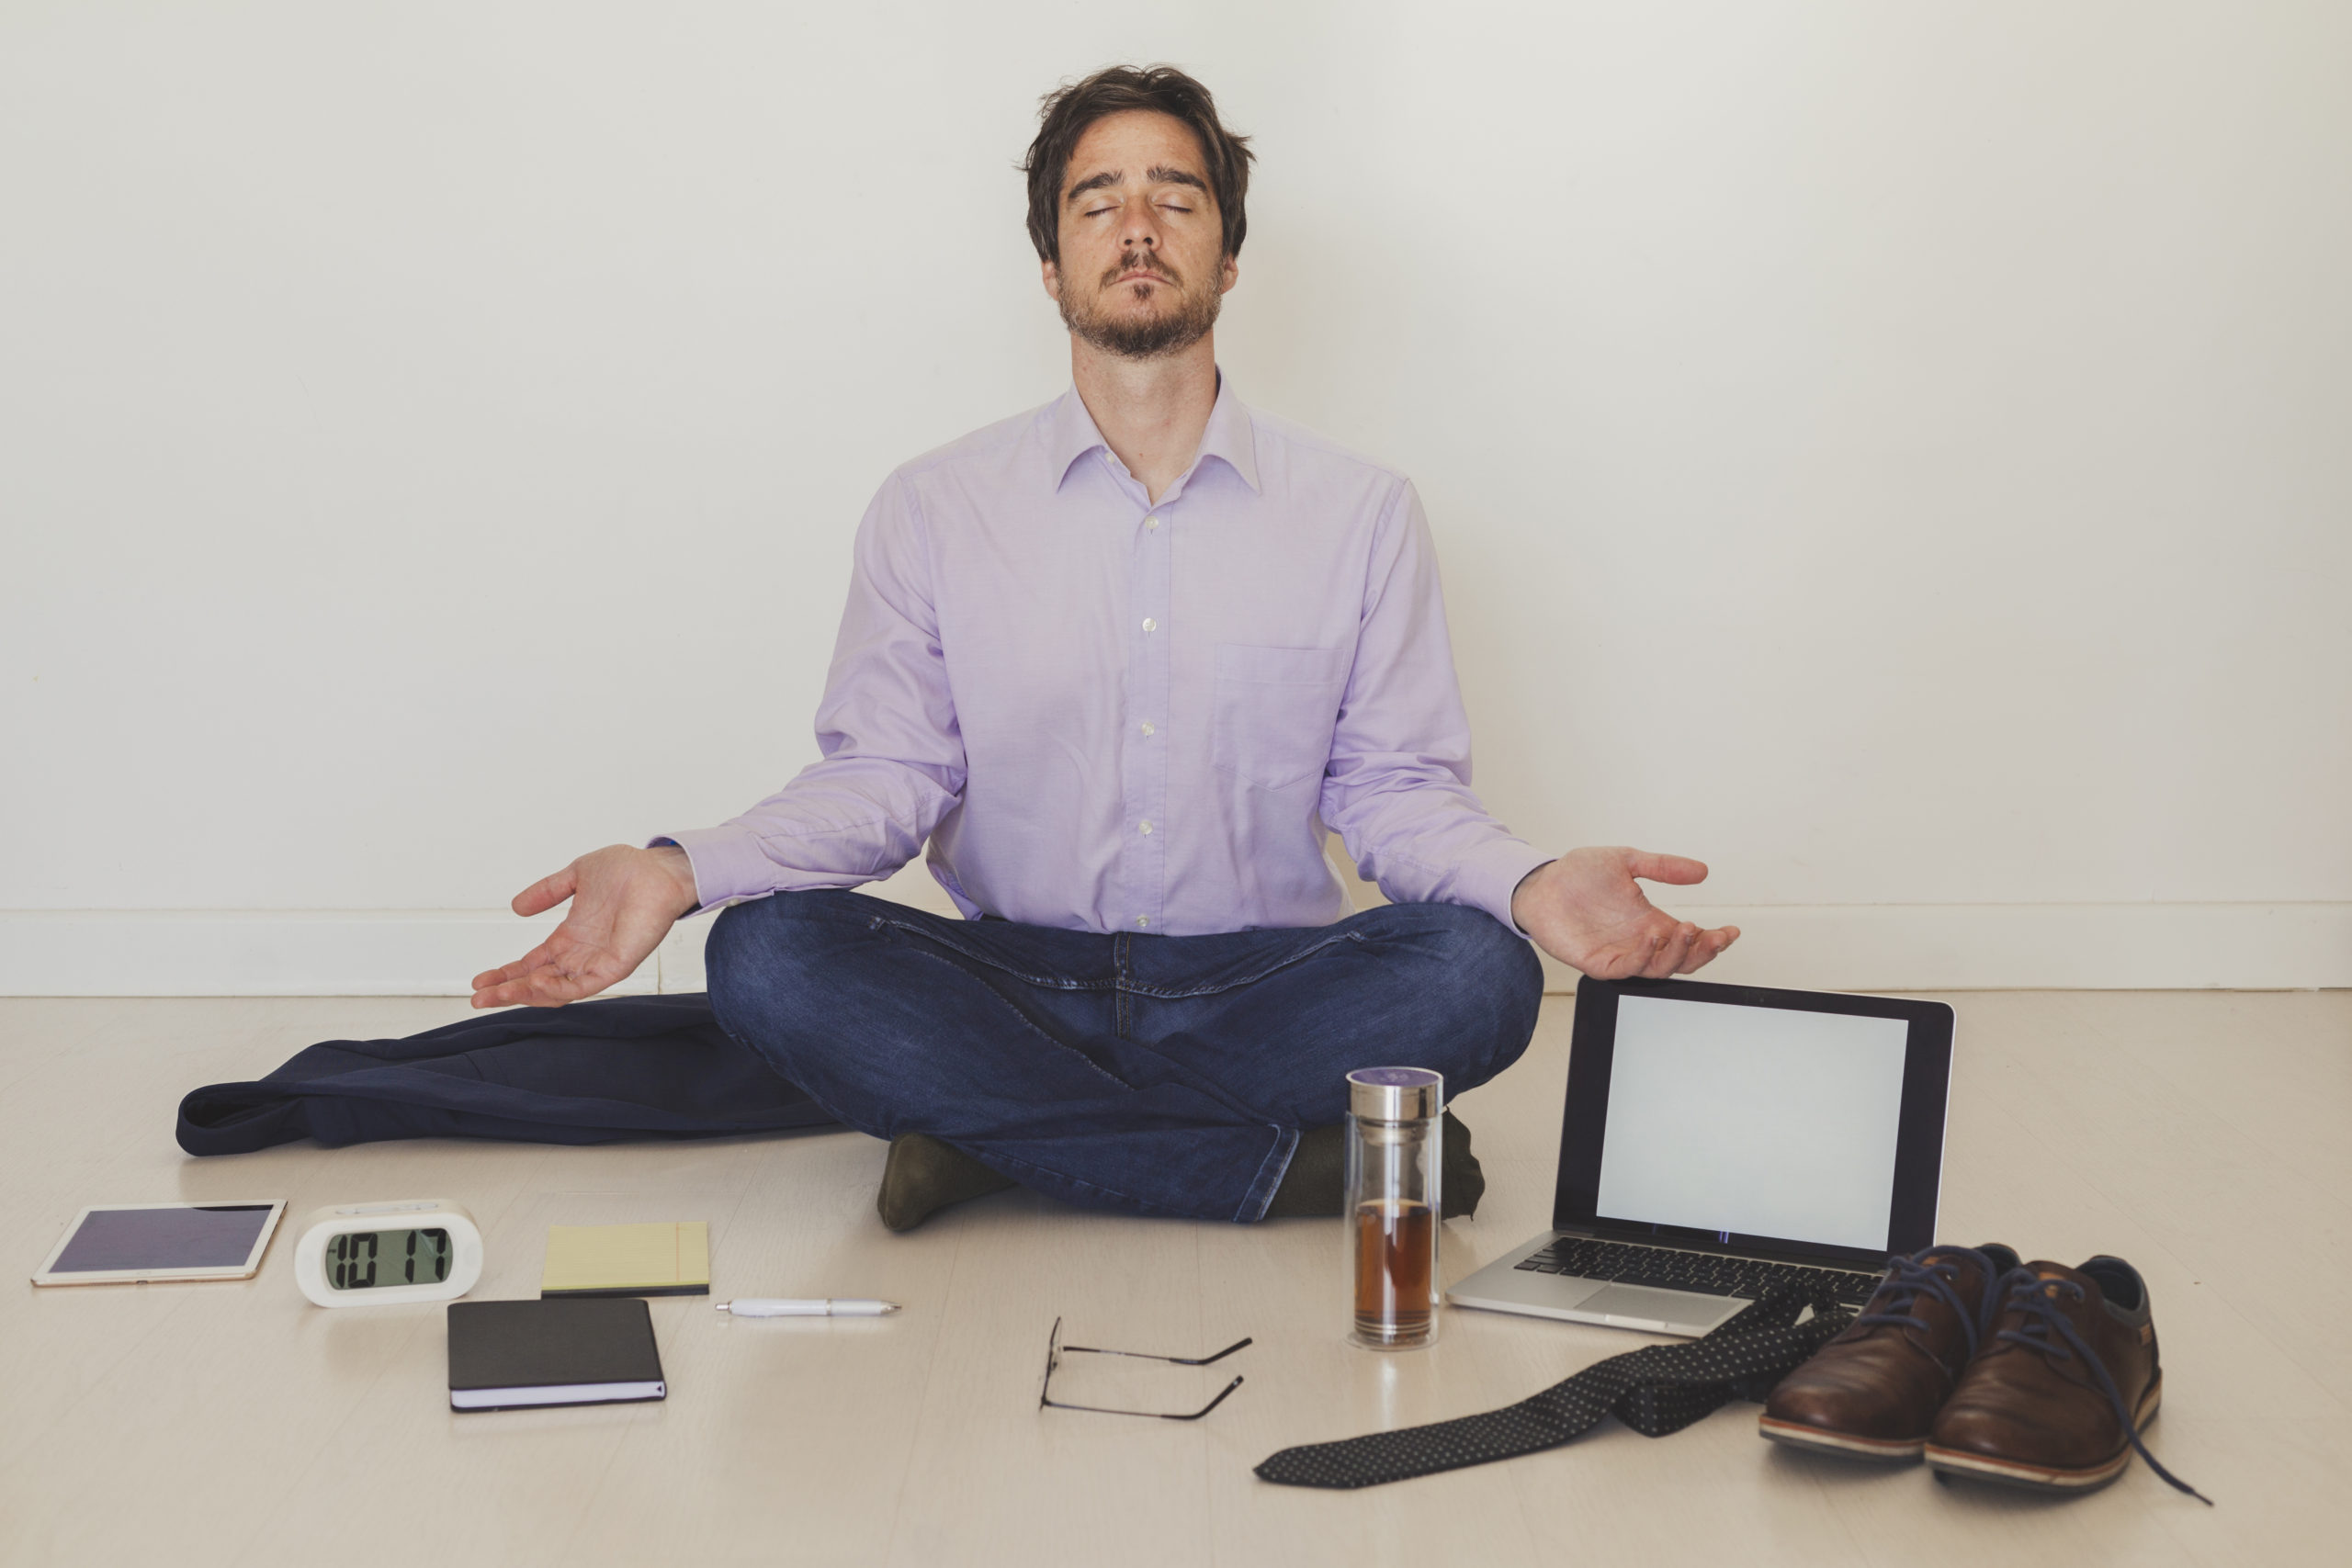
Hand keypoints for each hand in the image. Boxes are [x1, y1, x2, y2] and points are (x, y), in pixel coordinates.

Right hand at [469, 844, 701, 1008]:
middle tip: (478, 997)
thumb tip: (516, 907)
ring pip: (556, 990)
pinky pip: (583, 985)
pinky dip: (558, 988)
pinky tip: (535, 983)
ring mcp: (599, 961)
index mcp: (572, 937)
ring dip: (526, 993)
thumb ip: (546, 892)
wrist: (659, 868)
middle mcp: (583, 954)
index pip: (533, 964)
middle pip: (538, 982)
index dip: (506, 973)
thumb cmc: (628, 870)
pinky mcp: (617, 965)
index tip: (480, 981)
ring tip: (499, 994)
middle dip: (507, 992)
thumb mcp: (575, 876)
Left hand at [1509, 846, 1739, 980]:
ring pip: (1659, 967)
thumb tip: (1702, 871)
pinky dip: (1644, 956)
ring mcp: (1620, 954)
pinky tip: (1653, 936)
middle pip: (1682, 960)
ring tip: (1686, 930)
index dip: (1713, 940)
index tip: (1732, 930)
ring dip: (1677, 952)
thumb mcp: (1627, 861)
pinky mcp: (1598, 962)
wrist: (1539, 882)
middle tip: (1715, 935)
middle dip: (1704, 951)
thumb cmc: (1577, 874)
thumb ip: (1663, 867)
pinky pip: (1627, 968)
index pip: (1690, 940)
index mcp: (1650, 922)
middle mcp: (1639, 942)